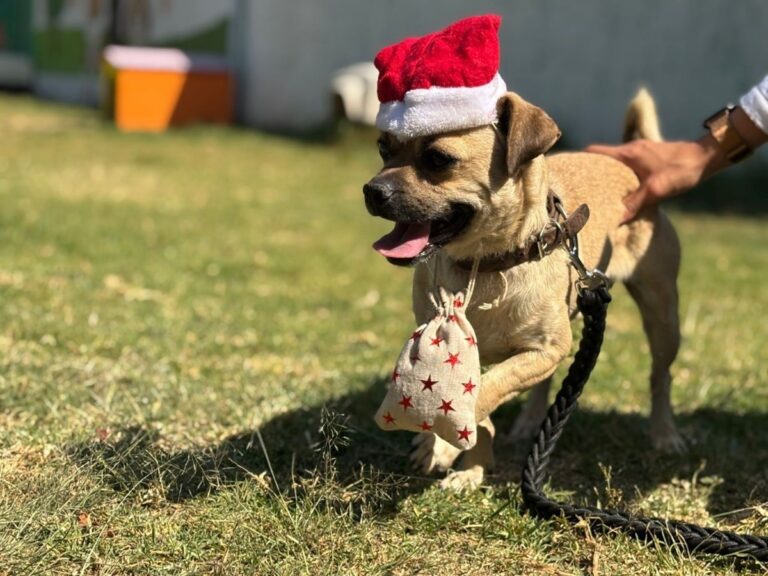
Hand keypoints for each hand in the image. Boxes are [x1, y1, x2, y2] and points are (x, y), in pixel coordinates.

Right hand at [586, 137, 721, 221]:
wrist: (708, 157)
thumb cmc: (682, 169)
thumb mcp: (656, 190)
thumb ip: (634, 204)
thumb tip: (614, 220)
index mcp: (627, 153)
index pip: (593, 152)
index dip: (578, 161)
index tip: (567, 171)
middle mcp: (631, 150)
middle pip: (601, 158)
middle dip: (589, 172)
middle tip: (579, 189)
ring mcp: (641, 153)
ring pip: (614, 163)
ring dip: (606, 176)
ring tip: (597, 194)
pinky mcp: (650, 158)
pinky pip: (626, 167)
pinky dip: (620, 177)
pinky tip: (621, 192)